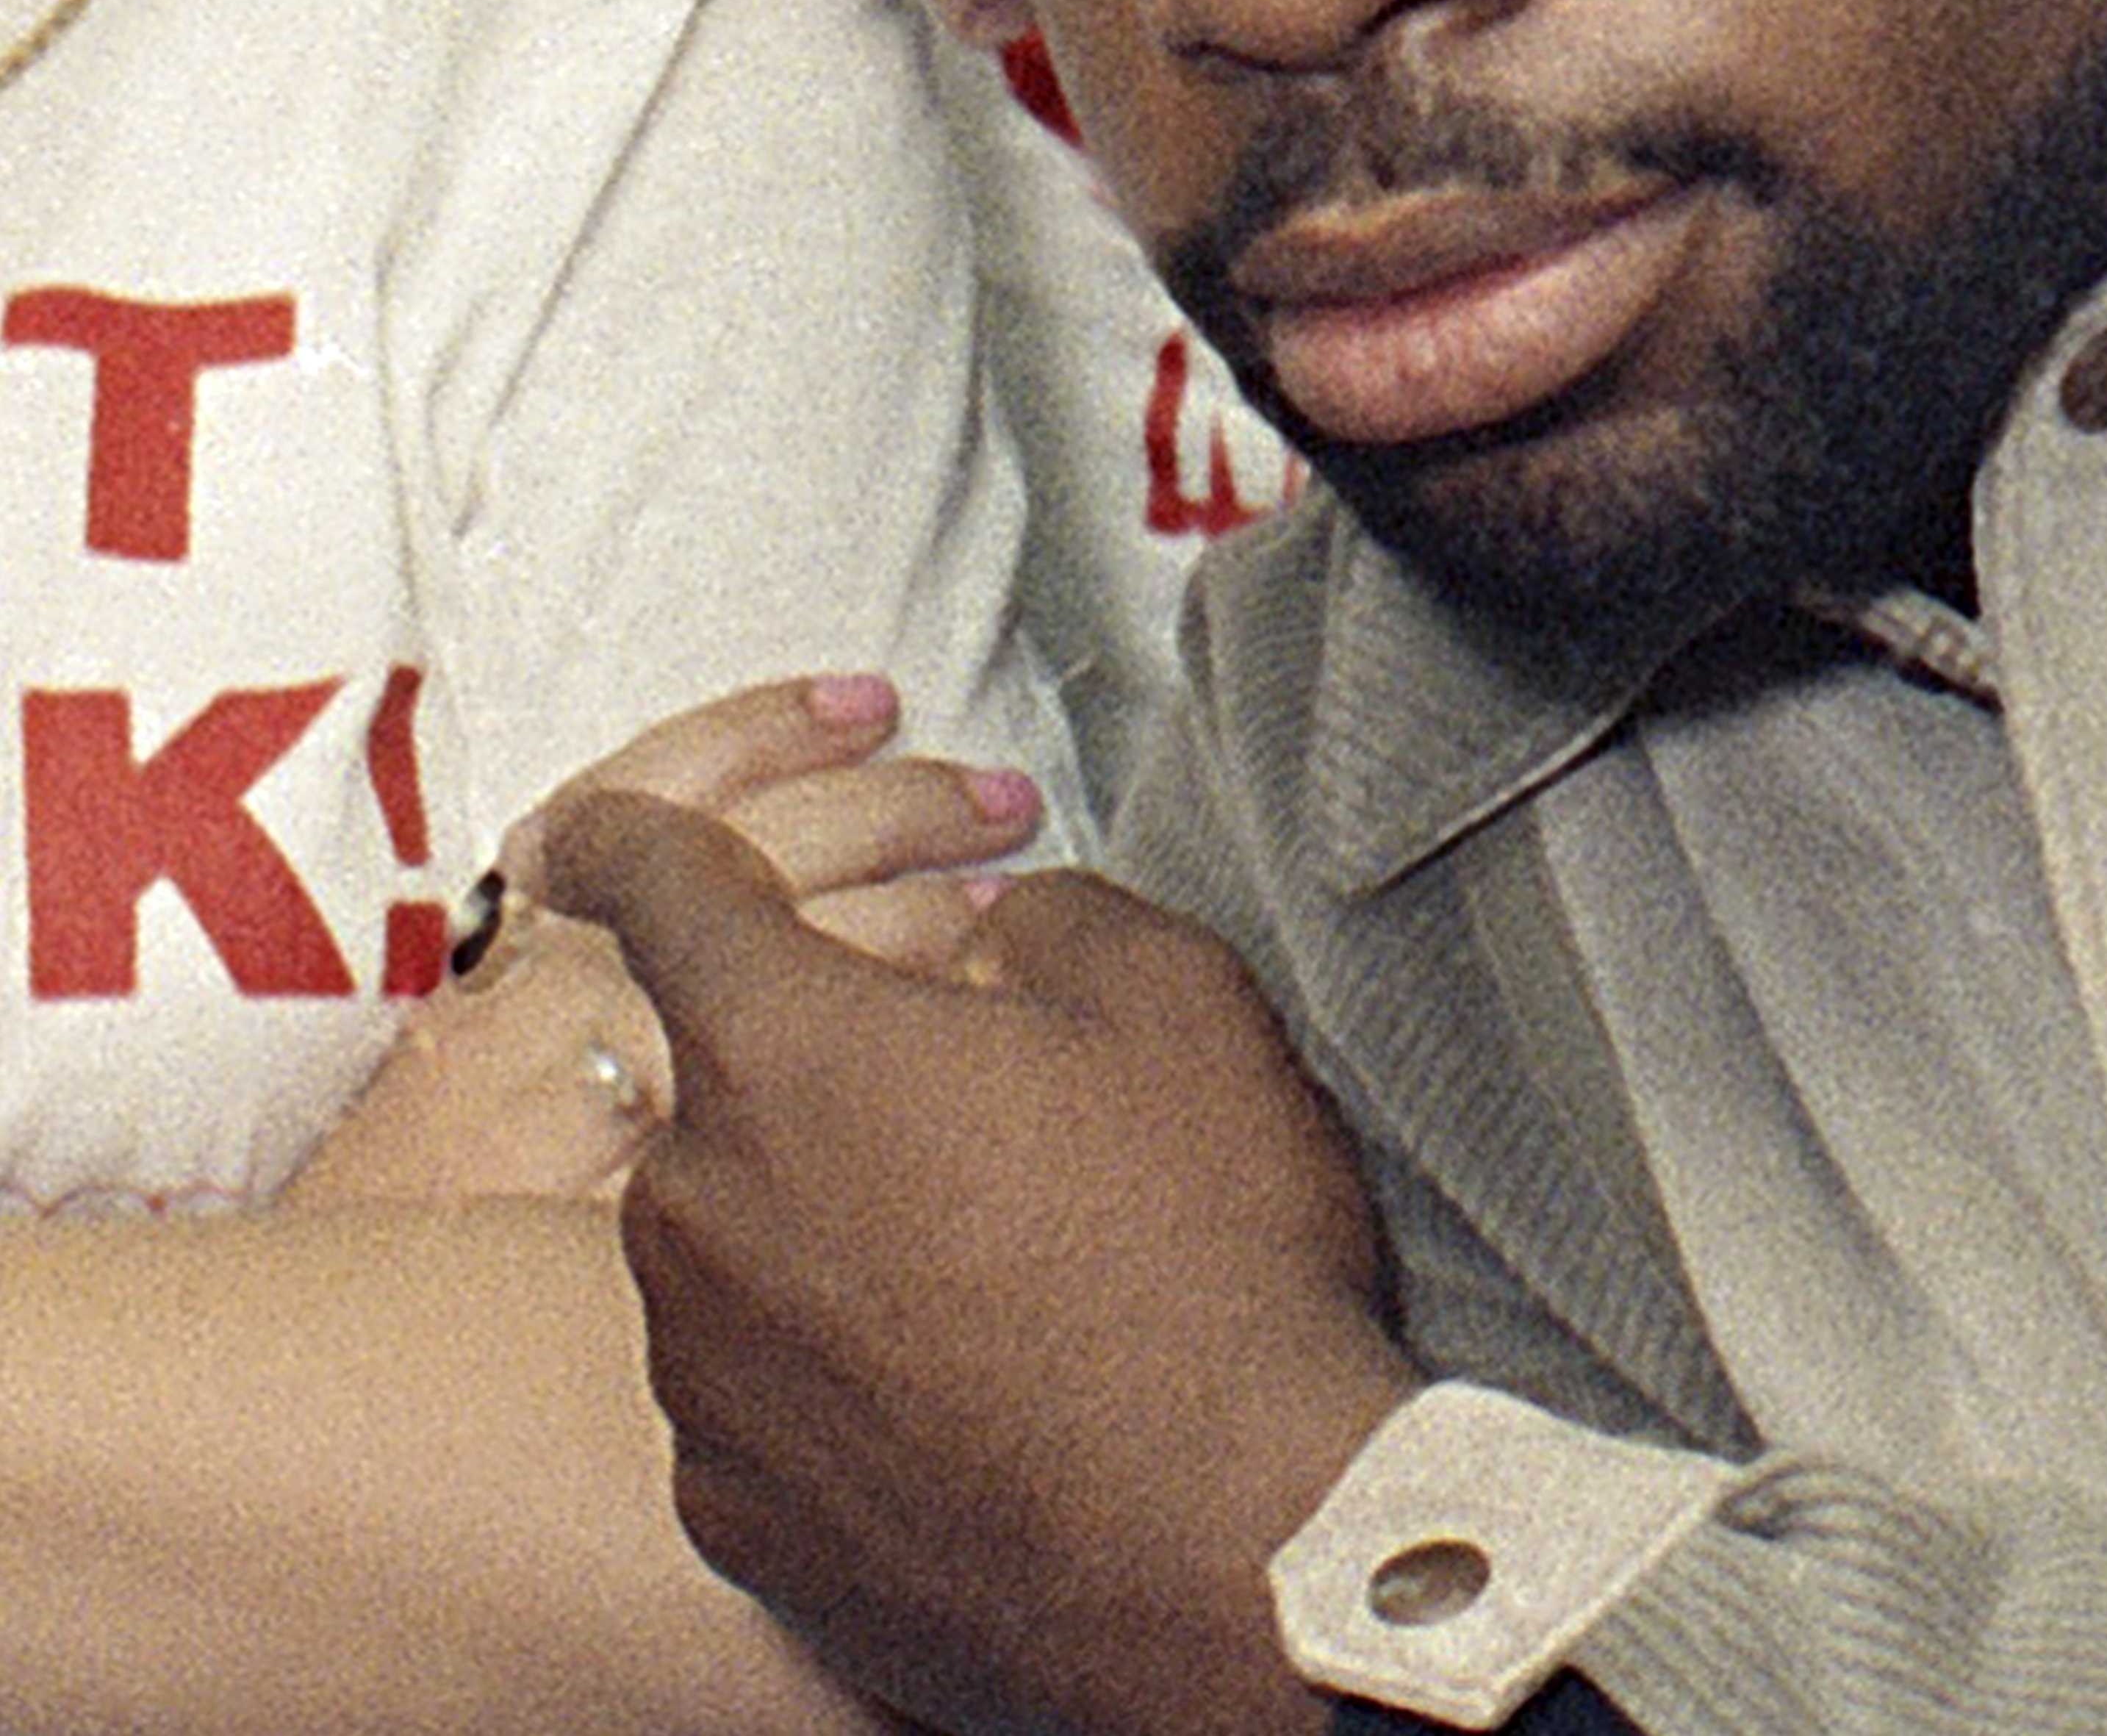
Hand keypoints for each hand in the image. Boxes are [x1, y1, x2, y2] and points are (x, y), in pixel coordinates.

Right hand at [288, 677, 1046, 1207]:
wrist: (314, 1340)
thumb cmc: (422, 1172)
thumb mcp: (486, 1021)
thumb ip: (588, 938)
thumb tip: (758, 862)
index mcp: (523, 930)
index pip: (653, 786)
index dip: (769, 726)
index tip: (871, 698)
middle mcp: (564, 991)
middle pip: (762, 854)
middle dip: (900, 810)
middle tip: (1004, 796)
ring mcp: (601, 1097)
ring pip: (804, 975)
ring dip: (927, 924)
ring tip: (1014, 909)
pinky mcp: (638, 1204)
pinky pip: (791, 1111)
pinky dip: (887, 1074)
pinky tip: (965, 1056)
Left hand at [508, 780, 1410, 1735]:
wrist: (1232, 1547)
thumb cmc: (1206, 1269)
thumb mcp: (1180, 1005)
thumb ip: (1059, 920)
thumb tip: (1004, 934)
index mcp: (788, 1045)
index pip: (656, 885)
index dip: (625, 837)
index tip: (597, 839)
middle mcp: (699, 1203)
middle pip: (730, 1090)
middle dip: (836, 1082)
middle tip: (991, 1125)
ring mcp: (704, 1371)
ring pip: (745, 1247)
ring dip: (841, 1234)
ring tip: (1015, 1282)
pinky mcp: (737, 1510)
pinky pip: (767, 1397)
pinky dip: (846, 1380)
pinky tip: (977, 1394)